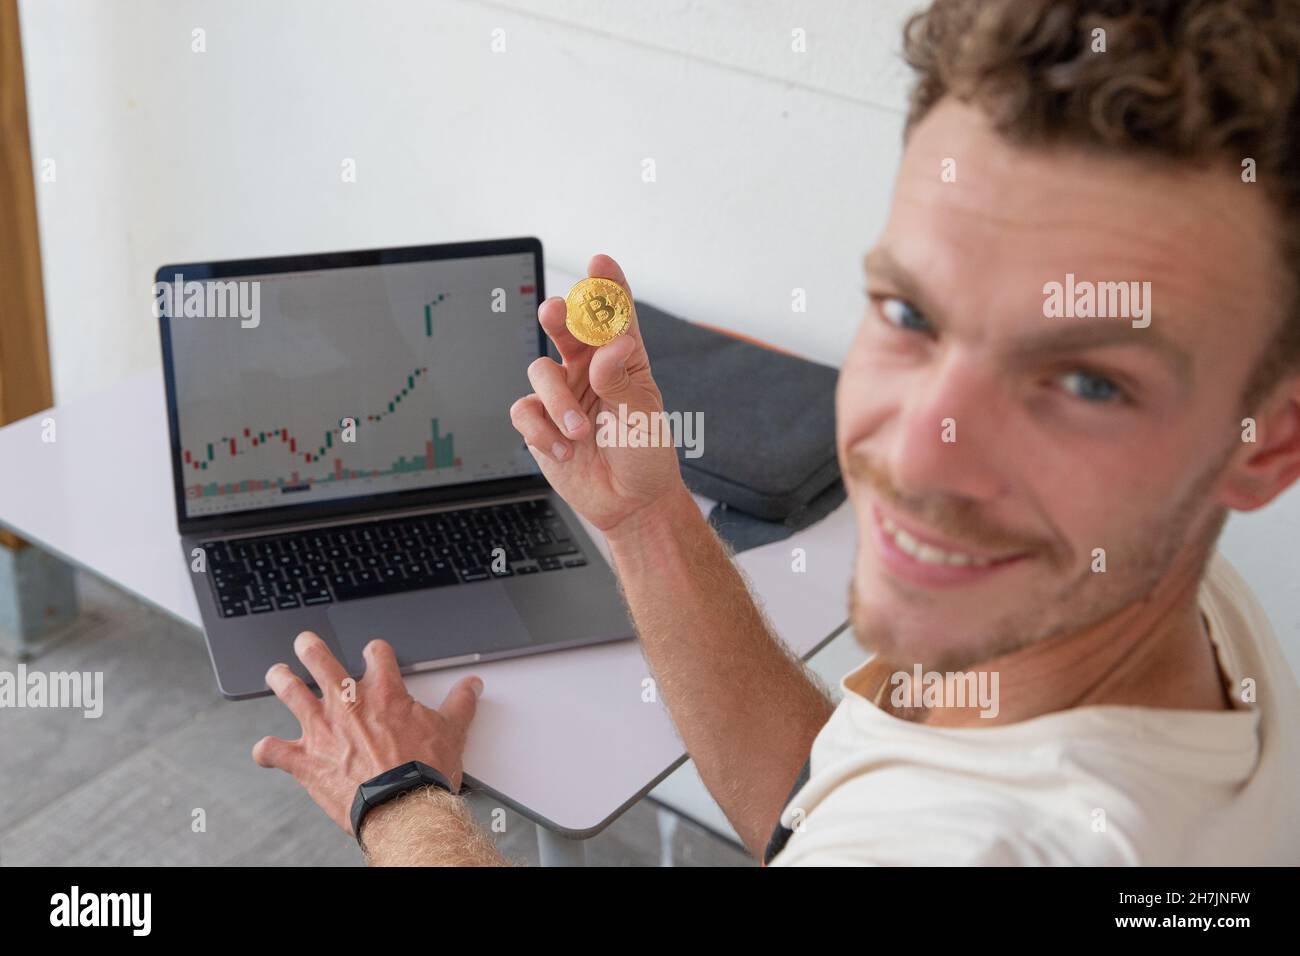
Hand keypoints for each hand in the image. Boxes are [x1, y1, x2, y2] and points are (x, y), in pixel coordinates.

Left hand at [252, 631, 481, 834]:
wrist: (401, 806)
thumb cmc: (424, 772)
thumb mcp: (452, 731)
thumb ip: (460, 704)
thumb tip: (472, 686)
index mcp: (384, 693)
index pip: (376, 654)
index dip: (374, 651)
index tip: (373, 653)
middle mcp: (348, 704)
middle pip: (321, 661)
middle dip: (310, 648)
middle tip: (305, 642)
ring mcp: (322, 730)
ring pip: (291, 693)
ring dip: (281, 681)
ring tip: (276, 673)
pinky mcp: (305, 760)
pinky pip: (275, 752)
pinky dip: (268, 750)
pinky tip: (265, 749)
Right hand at [510, 254, 687, 539]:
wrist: (629, 503)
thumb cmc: (645, 455)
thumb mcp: (643, 416)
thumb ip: (621, 379)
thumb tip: (611, 344)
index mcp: (623, 359)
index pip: (614, 314)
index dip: (606, 286)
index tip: (599, 262)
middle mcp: (590, 370)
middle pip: (566, 328)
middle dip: (558, 316)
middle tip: (555, 312)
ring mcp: (563, 394)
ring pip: (540, 371)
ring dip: (557, 402)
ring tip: (579, 433)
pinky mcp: (541, 422)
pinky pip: (525, 411)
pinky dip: (541, 431)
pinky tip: (563, 449)